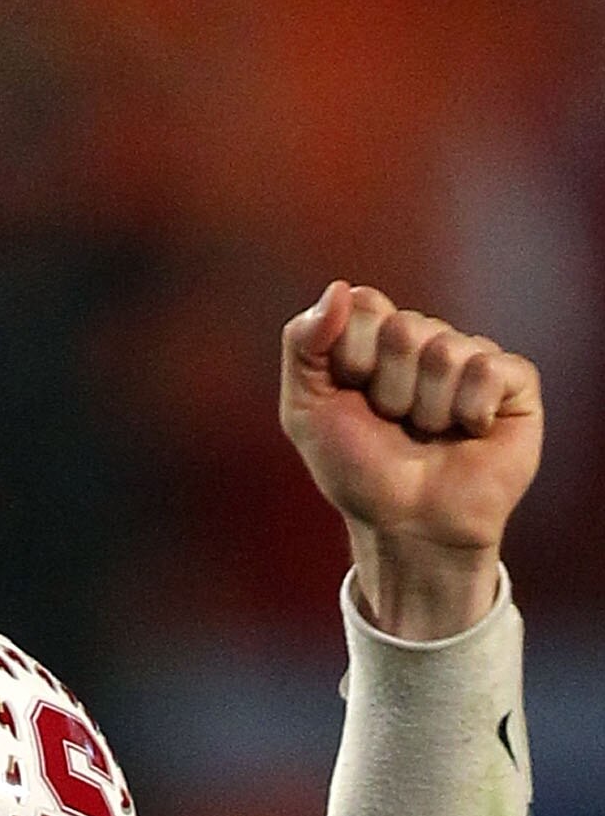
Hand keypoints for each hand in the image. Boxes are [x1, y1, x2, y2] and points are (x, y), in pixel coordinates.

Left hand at [281, 282, 541, 636]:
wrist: (408, 527)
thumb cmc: (358, 474)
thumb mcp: (306, 412)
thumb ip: (302, 345)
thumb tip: (338, 288)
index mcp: (376, 339)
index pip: (364, 305)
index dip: (353, 357)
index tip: (352, 399)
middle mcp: (426, 340)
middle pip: (404, 328)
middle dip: (389, 389)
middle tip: (395, 425)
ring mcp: (471, 358)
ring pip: (445, 351)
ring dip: (427, 409)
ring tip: (430, 435)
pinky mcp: (514, 381)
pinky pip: (488, 369)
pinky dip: (469, 411)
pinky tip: (469, 433)